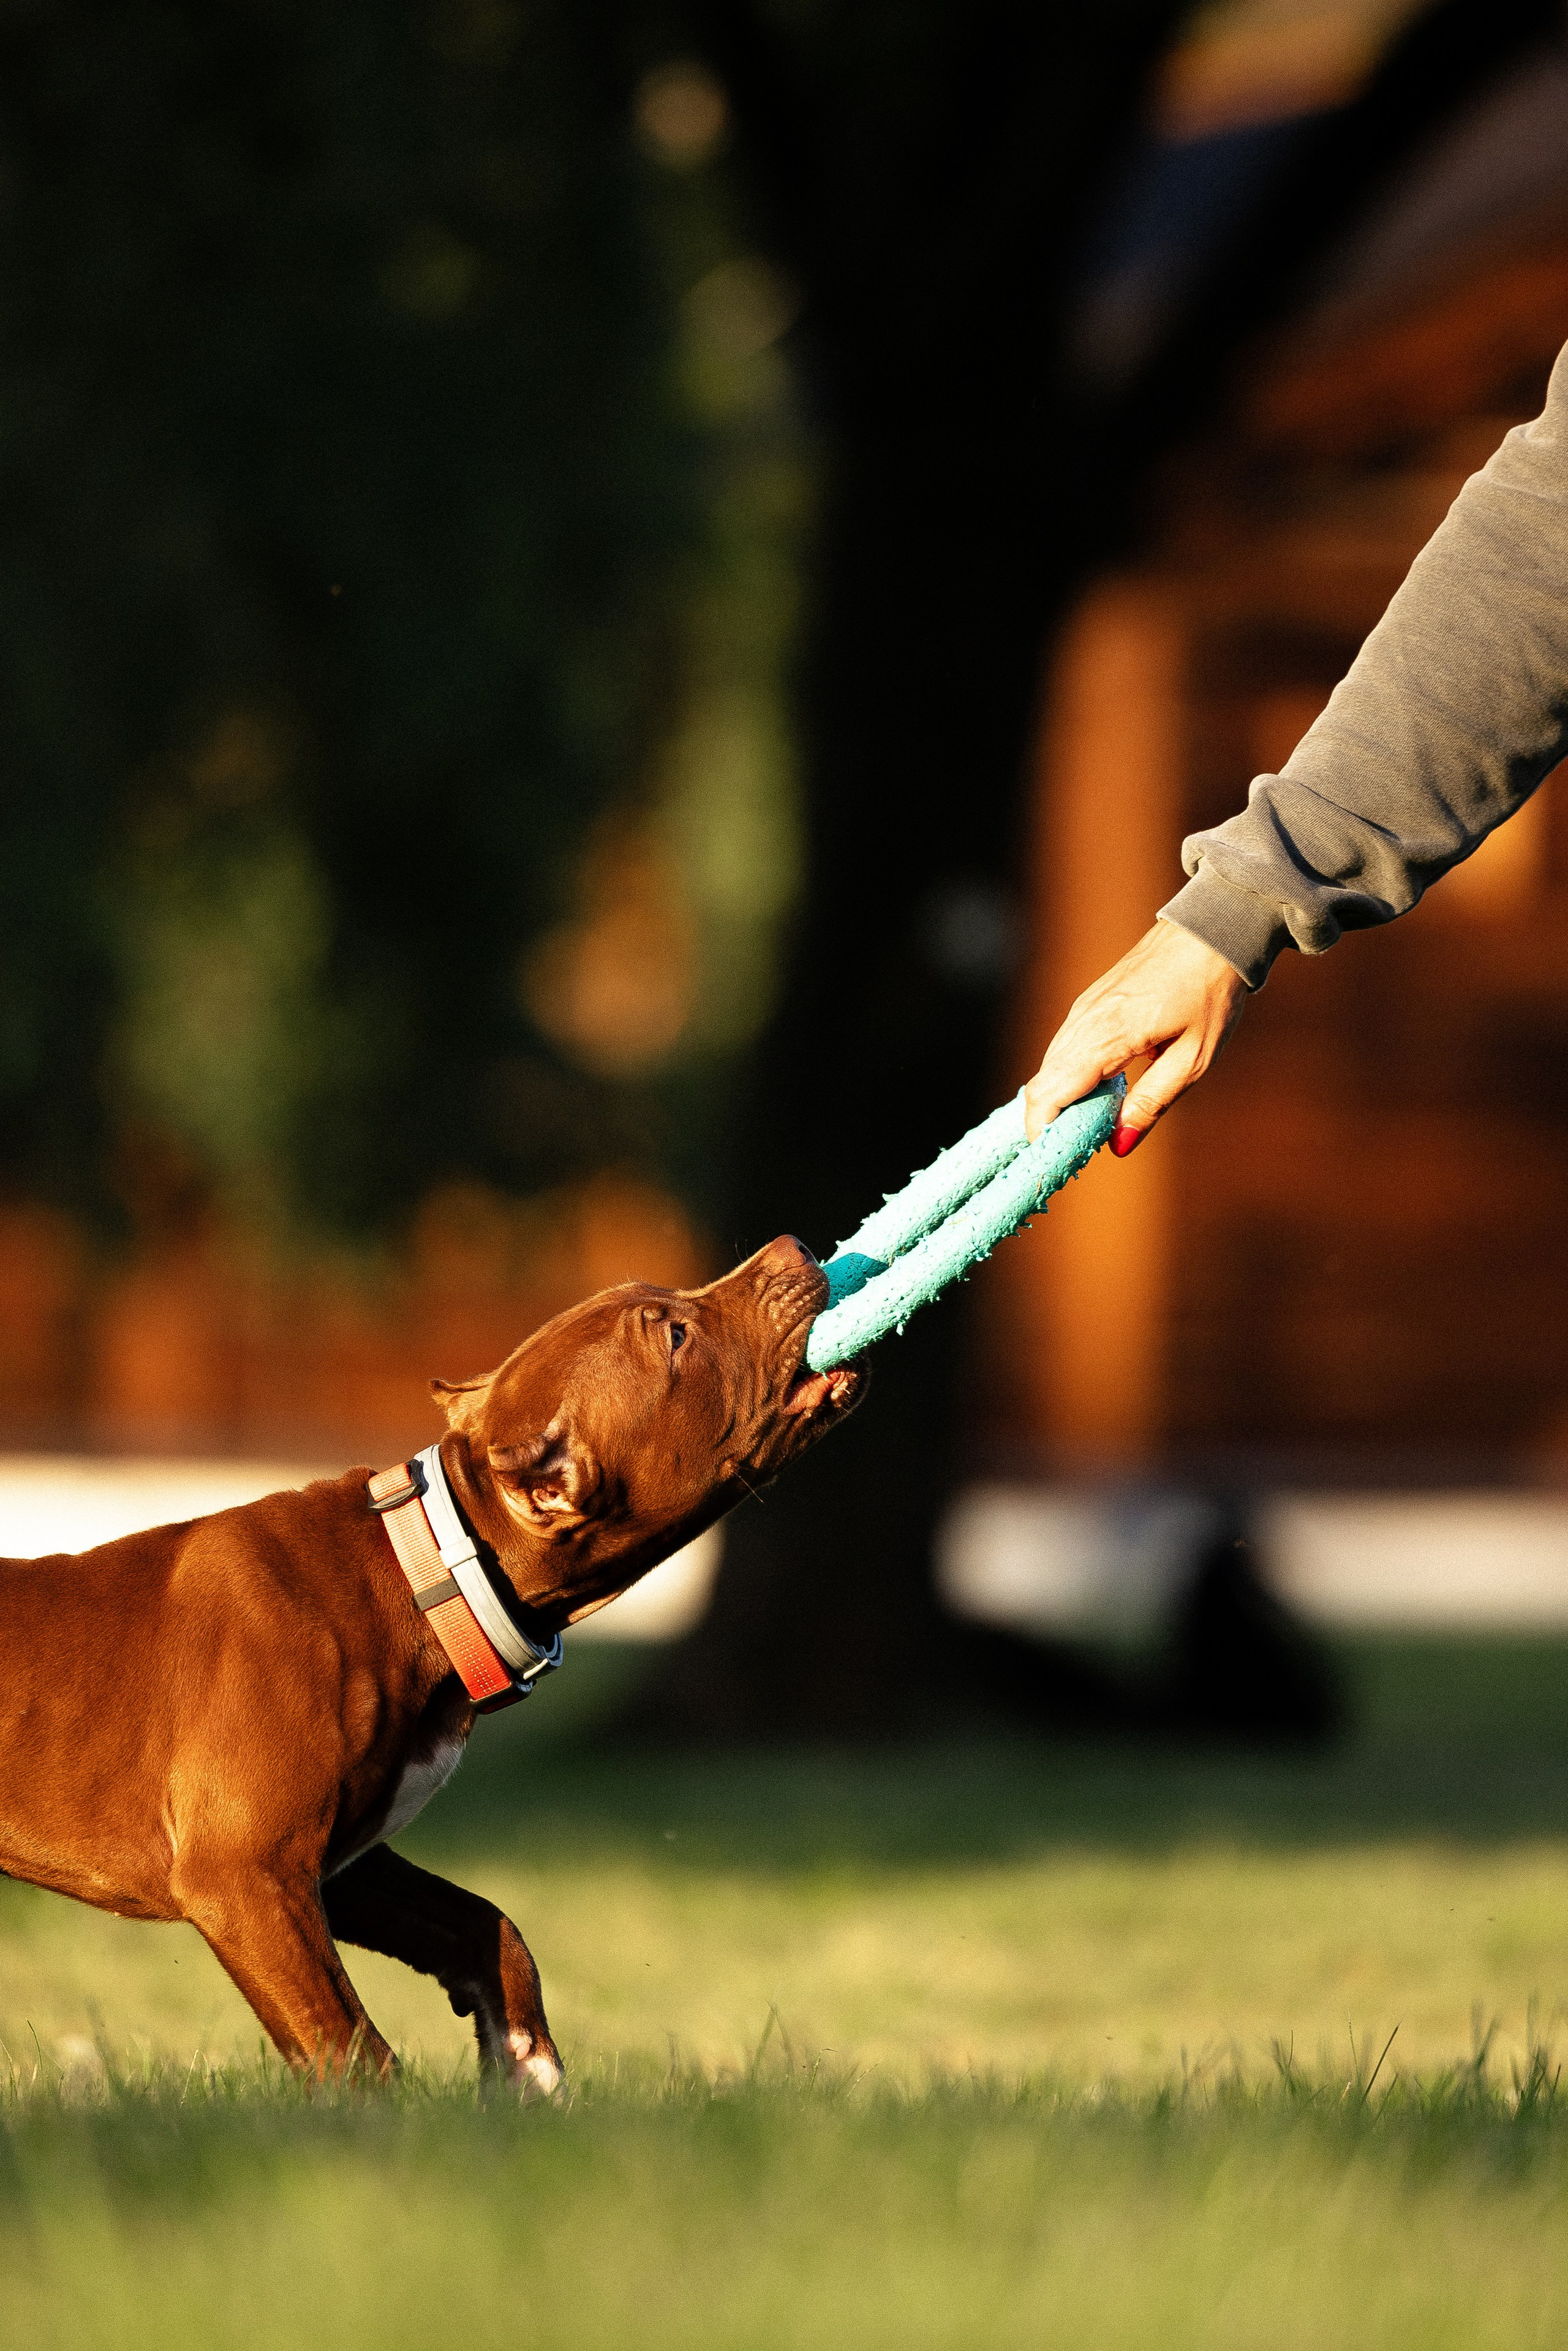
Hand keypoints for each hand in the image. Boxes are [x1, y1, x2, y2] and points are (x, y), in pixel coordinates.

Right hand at [1024, 920, 1247, 1151]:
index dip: (1042, 1130)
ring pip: (1050, 1066)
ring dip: (1060, 1101)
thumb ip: (1153, 1102)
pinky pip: (1064, 1049)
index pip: (1050, 1091)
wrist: (1211, 931)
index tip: (1055, 1158)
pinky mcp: (1088, 1002)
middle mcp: (1084, 1019)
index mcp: (1108, 1034)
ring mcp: (1083, 1008)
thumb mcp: (1194, 1058)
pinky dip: (1069, 1078)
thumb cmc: (1210, 993)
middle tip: (1078, 1151)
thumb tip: (1118, 1145)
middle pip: (1042, 1082)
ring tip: (1089, 1128)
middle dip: (1051, 1122)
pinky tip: (1097, 1094)